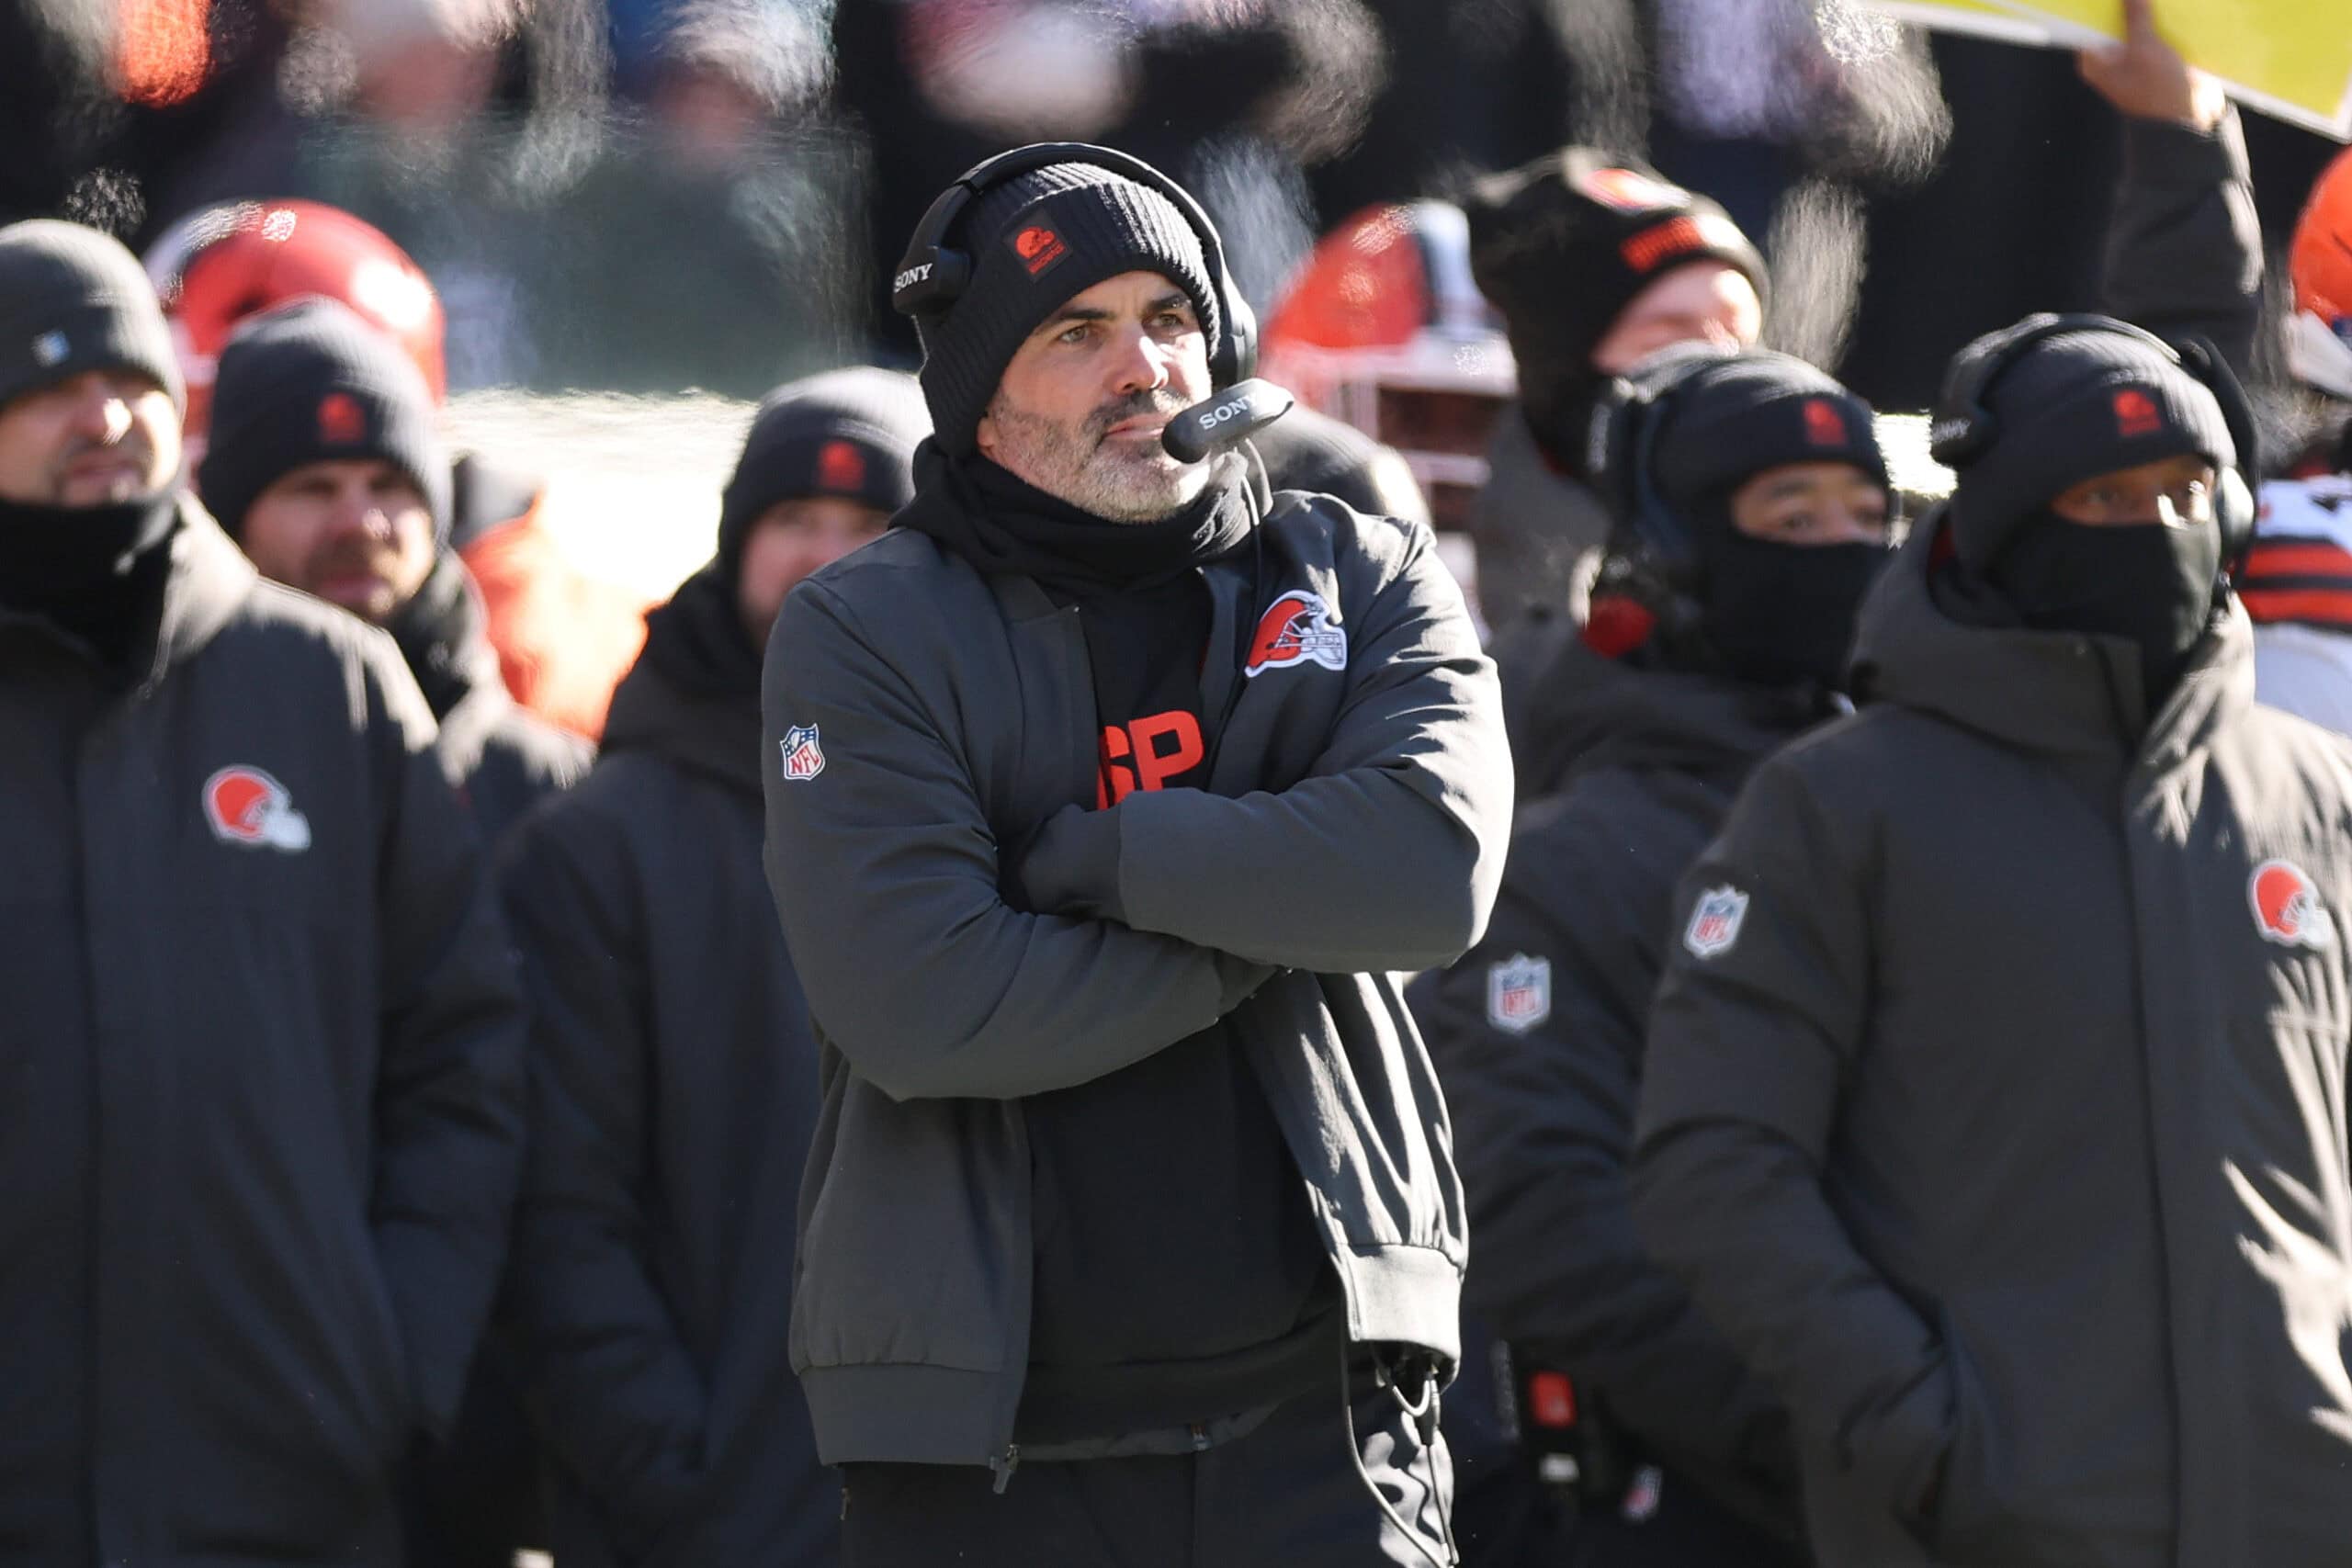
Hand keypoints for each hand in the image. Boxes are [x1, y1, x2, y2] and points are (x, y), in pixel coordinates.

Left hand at [2077, 0, 2225, 130]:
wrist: (2191, 119)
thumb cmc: (2159, 90)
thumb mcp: (2145, 49)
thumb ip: (2135, 17)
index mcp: (2095, 61)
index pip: (2086, 25)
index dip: (2097, 6)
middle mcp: (2110, 58)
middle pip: (2112, 20)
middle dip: (2124, 3)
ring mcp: (2134, 56)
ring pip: (2136, 22)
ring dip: (2146, 8)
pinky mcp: (2156, 55)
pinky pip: (2155, 29)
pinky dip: (2161, 17)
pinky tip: (2170, 4)